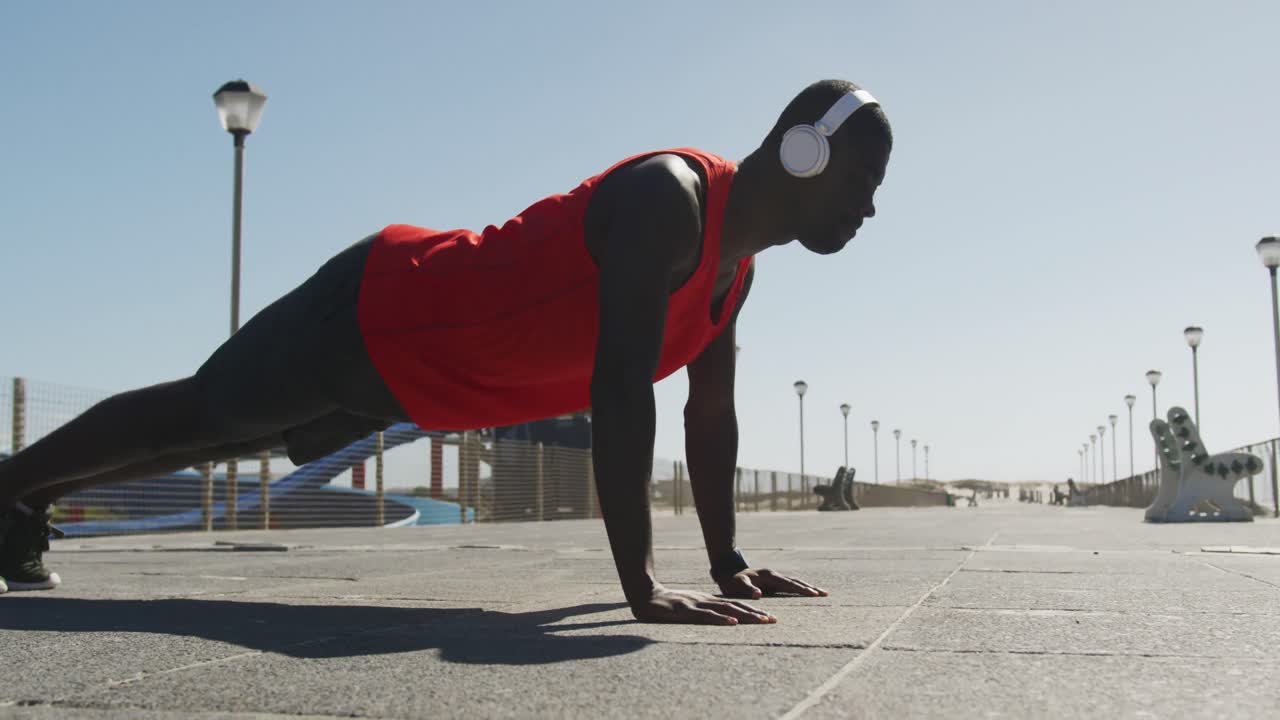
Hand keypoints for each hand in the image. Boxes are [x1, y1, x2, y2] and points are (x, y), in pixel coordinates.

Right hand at [631, 585, 776, 624]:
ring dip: (746, 615)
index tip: (770, 618)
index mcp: (708, 601)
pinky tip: (733, 622)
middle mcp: (706, 601)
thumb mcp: (690, 606)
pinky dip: (721, 619)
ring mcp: (696, 605)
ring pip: (725, 610)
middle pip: (735, 607)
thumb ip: (704, 612)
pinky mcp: (685, 611)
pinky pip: (706, 616)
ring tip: (762, 621)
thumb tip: (721, 619)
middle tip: (774, 621)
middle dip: (756, 614)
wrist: (645, 595)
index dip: (753, 610)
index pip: (735, 605)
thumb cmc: (668, 604)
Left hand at [716, 568, 828, 599]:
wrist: (728, 572)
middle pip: (795, 581)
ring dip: (808, 587)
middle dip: (810, 588)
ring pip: (795, 582)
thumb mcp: (737, 585)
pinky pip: (790, 585)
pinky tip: (808, 592)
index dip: (800, 589)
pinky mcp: (774, 582)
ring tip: (822, 593)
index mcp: (768, 576)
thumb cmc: (732, 581)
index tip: (813, 594)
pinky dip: (801, 588)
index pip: (788, 584)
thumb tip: (758, 595)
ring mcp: (775, 578)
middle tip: (824, 594)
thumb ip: (747, 589)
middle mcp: (774, 575)